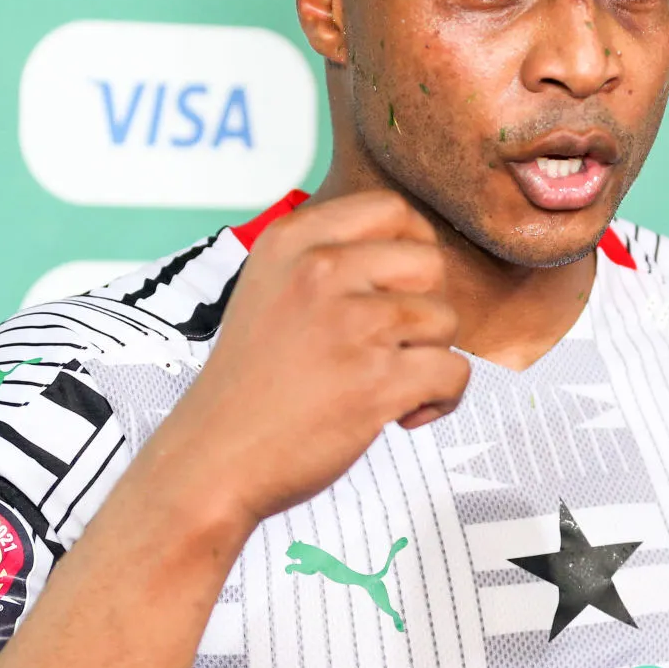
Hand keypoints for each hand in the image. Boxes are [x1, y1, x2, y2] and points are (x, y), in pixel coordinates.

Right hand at [141, 190, 469, 527]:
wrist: (213, 458)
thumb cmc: (250, 382)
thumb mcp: (268, 288)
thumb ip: (326, 258)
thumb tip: (407, 245)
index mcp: (292, 240)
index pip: (391, 209)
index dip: (412, 247)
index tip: (400, 288)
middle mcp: (320, 271)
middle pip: (429, 261)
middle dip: (424, 307)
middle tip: (391, 346)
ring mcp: (351, 324)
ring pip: (446, 319)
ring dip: (429, 357)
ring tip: (388, 384)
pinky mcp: (377, 380)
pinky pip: (454, 372)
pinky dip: (441, 399)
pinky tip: (403, 415)